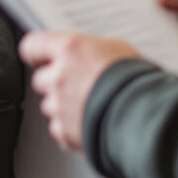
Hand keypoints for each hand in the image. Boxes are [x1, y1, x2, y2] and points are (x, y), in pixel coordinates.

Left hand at [19, 32, 140, 150]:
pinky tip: (90, 121)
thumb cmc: (137, 81)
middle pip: (40, 79)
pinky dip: (69, 129)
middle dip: (55, 83)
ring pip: (49, 105)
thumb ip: (91, 51)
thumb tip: (87, 54)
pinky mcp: (64, 131)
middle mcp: (58, 76)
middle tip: (78, 85)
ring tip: (89, 106)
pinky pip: (58, 129)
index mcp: (68, 50)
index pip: (32, 46)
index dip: (36, 53)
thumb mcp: (117, 49)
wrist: (145, 116)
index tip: (38, 56)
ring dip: (62, 106)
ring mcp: (59, 105)